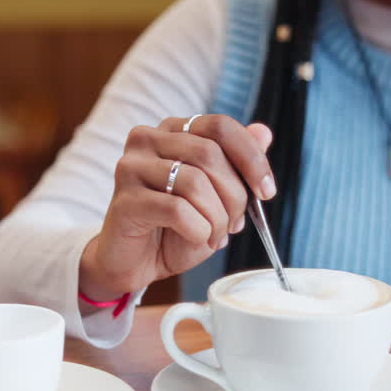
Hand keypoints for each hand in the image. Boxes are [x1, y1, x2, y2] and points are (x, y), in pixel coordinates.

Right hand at [80, 115, 274, 301]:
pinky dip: (198, 230)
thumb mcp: (217, 197)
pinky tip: (196, 238)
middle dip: (234, 196)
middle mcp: (147, 140)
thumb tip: (263, 133)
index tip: (266, 191)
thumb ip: (237, 166)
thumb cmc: (174, 229)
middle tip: (235, 224)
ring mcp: (131, 167)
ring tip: (214, 236)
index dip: (251, 158)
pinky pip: (176, 210)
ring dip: (217, 218)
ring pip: (195, 182)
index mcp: (172, 131)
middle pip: (210, 154)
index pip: (220, 127)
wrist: (134, 264)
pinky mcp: (124, 200)